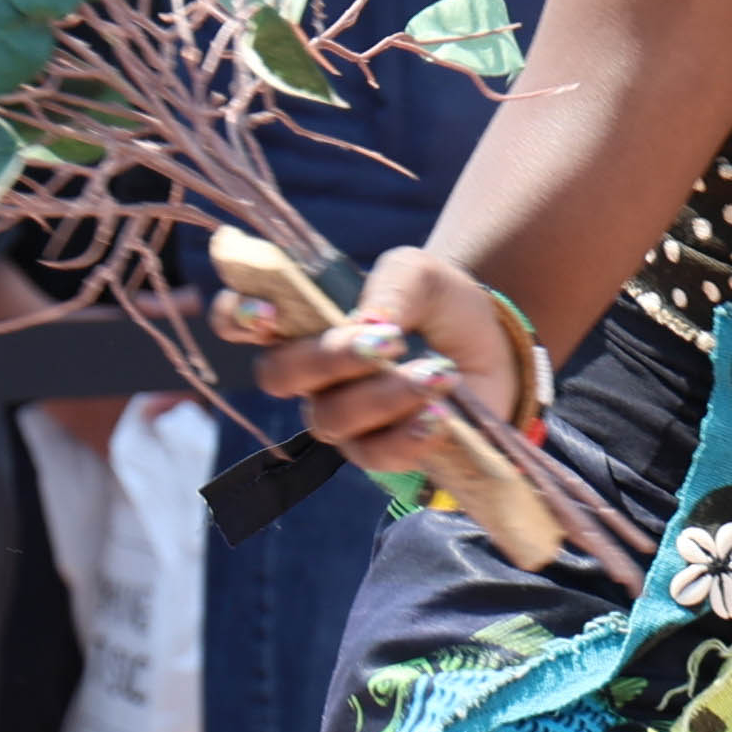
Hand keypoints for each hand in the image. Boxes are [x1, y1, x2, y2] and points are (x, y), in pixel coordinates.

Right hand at [234, 242, 512, 480]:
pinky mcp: (376, 451)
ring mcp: (337, 416)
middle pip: (277, 376)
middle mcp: (307, 373)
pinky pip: (374, 456)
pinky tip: (440, 414)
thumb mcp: (422, 274)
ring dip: (384, 396)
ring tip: (441, 375)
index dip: (237, 317)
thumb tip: (368, 322)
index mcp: (301, 319)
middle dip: (327, 359)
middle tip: (388, 341)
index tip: (267, 312)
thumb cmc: (441, 305)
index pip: (237, 319)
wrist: (494, 350)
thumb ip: (392, 284)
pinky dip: (408, 435)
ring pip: (329, 420)